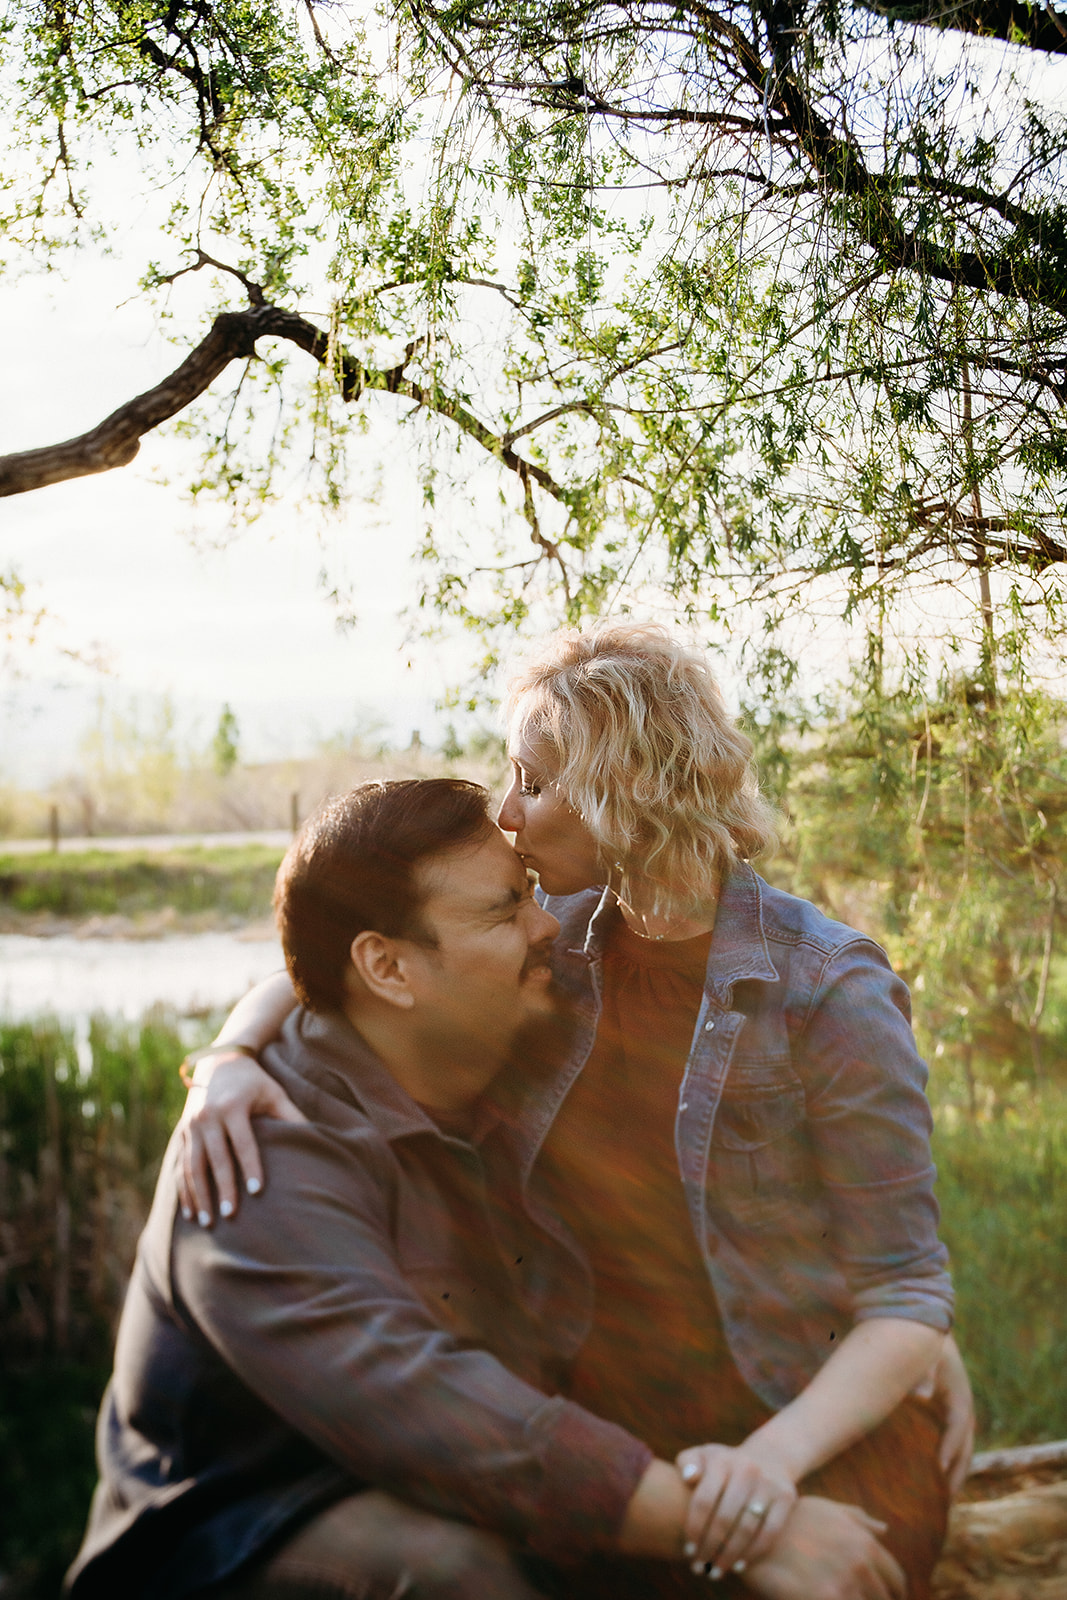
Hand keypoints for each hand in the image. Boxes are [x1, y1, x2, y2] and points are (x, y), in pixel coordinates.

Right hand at [176, 1052, 305, 1224]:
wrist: (218, 1061)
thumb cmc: (254, 1082)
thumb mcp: (274, 1093)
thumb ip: (291, 1116)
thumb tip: (316, 1140)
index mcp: (233, 1107)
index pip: (243, 1143)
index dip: (251, 1167)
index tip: (258, 1191)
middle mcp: (208, 1116)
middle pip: (216, 1159)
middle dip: (222, 1189)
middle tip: (230, 1216)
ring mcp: (192, 1125)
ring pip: (193, 1167)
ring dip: (199, 1196)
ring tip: (207, 1223)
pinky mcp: (183, 1132)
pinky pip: (181, 1165)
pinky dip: (185, 1190)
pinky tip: (190, 1212)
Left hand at [675, 1443, 796, 1578]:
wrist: (769, 1457)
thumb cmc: (725, 1465)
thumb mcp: (703, 1456)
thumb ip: (688, 1462)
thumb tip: (689, 1477)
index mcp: (721, 1460)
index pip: (704, 1500)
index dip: (694, 1529)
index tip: (688, 1550)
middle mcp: (746, 1469)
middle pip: (724, 1518)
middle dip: (709, 1547)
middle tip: (699, 1568)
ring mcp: (768, 1483)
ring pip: (746, 1528)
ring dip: (729, 1555)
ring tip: (716, 1571)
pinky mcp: (786, 1497)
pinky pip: (770, 1532)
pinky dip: (753, 1553)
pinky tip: (738, 1566)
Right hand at [744, 1495, 904, 1599]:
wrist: (753, 1532)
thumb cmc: (791, 1519)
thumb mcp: (826, 1509)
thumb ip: (858, 1520)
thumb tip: (884, 1530)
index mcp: (866, 1543)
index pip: (896, 1580)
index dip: (893, 1593)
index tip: (884, 1598)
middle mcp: (860, 1565)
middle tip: (856, 1595)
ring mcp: (844, 1586)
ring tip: (841, 1596)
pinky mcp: (825, 1599)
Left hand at [911, 1332, 973, 1495]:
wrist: (926, 1333)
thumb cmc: (924, 1348)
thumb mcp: (925, 1356)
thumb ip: (924, 1373)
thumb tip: (921, 1394)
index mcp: (961, 1398)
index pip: (958, 1429)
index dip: (950, 1448)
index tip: (938, 1469)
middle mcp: (963, 1412)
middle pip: (965, 1449)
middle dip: (955, 1473)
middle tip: (943, 1500)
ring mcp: (956, 1417)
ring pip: (960, 1452)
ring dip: (953, 1474)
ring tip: (942, 1500)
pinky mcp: (945, 1419)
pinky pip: (949, 1447)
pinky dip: (945, 1463)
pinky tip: (934, 1479)